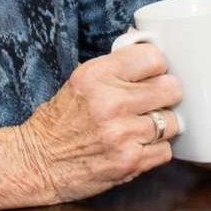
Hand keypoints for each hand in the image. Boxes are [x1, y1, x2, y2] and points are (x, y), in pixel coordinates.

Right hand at [0, 43, 182, 208]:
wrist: (37, 163)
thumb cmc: (62, 120)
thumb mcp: (82, 80)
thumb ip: (117, 66)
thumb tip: (151, 48)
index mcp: (97, 75)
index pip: (154, 58)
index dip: (158, 67)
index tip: (153, 75)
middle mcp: (110, 102)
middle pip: (171, 88)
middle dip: (166, 96)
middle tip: (152, 102)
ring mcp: (122, 134)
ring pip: (173, 122)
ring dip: (161, 126)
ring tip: (139, 128)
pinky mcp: (129, 161)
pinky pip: (166, 151)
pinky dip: (155, 150)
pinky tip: (136, 147)